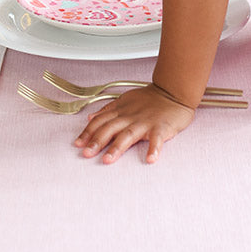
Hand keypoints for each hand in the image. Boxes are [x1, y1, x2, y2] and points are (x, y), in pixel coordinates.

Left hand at [73, 85, 194, 163]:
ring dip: (117, 147)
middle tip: (87, 153)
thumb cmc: (150, 99)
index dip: (88, 132)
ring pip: (128, 134)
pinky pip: (157, 139)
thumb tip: (91, 118)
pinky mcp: (161, 127)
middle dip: (97, 141)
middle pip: (110, 129)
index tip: (78, 144)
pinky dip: (154, 149)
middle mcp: (130, 117)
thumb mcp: (125, 100)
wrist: (172, 92)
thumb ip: (107, 110)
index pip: (99, 122)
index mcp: (120, 111)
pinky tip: (150, 159)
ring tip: (108, 159)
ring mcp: (145, 122)